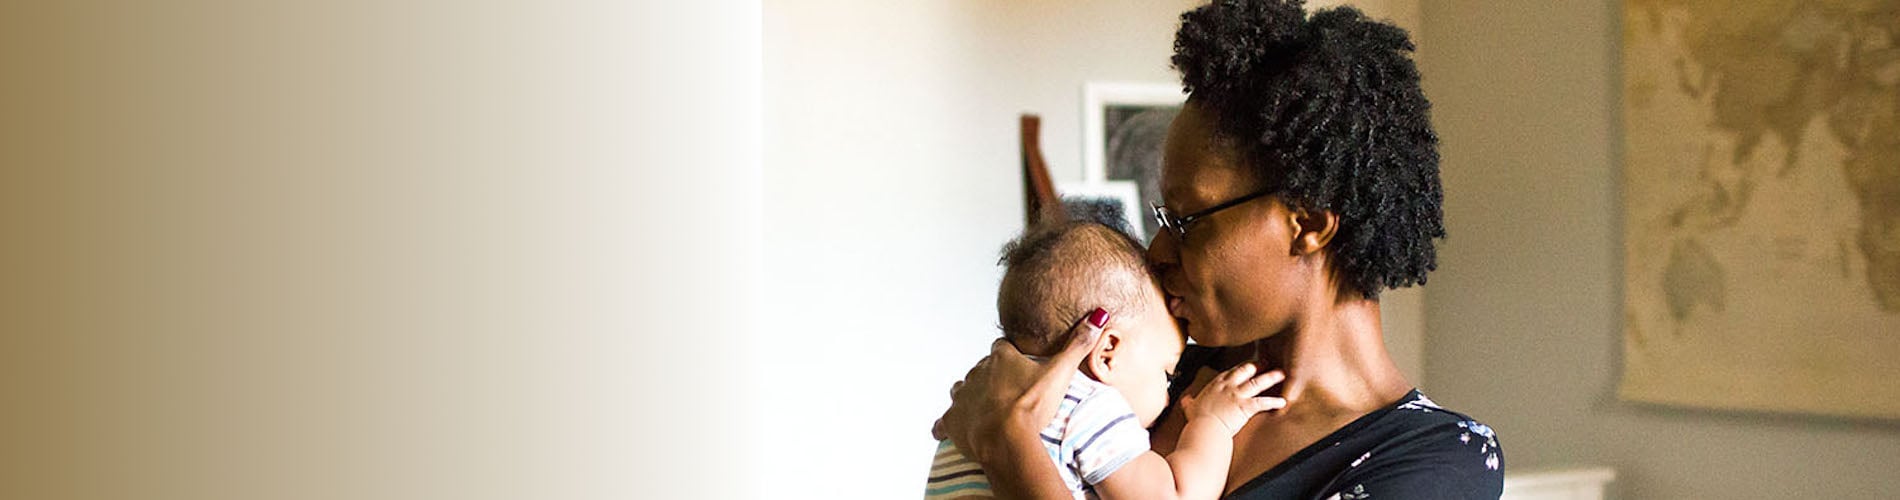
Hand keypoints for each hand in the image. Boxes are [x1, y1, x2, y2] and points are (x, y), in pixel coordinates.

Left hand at [933, 308, 1111, 462]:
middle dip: (991, 377)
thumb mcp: (1060, 372)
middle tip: (1007, 392)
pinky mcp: (951, 420)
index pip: (1003, 348)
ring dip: (970, 395)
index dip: (1011, 355)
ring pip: (961, 389)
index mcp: (1001, 358)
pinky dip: (946, 425)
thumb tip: (1099, 314)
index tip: (1019, 364)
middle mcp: (977, 372)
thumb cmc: (1032, 405)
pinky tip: (946, 429)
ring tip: (982, 407)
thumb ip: (1078, 344)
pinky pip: (943, 422)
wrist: (1005, 437)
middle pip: (982, 369)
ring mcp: (962, 396)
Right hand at [1179, 363, 1285, 434]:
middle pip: (1245, 370)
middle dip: (1257, 365)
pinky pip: (1263, 402)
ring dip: (1271, 377)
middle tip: (1266, 362)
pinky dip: (1274, 402)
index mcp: (1215, 386)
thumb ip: (1189, 402)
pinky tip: (1283, 401)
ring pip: (1258, 382)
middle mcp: (1228, 386)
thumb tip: (1185, 399)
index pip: (1229, 372)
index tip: (1246, 366)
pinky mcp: (1245, 406)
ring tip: (1281, 374)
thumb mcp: (1190, 408)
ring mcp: (1237, 395)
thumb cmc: (1197, 420)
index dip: (1239, 368)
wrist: (1204, 429)